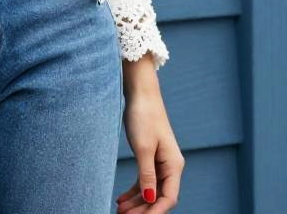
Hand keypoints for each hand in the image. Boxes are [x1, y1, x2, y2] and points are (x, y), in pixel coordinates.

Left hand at [115, 81, 184, 212]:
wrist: (141, 93)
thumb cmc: (143, 116)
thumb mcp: (143, 147)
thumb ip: (147, 175)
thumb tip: (151, 199)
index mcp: (174, 165)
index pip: (168, 198)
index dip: (154, 212)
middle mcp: (171, 166)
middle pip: (159, 196)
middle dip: (143, 209)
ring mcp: (161, 161)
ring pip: (150, 189)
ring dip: (137, 202)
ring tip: (120, 211)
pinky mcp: (151, 155)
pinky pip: (145, 179)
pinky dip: (135, 190)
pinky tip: (122, 198)